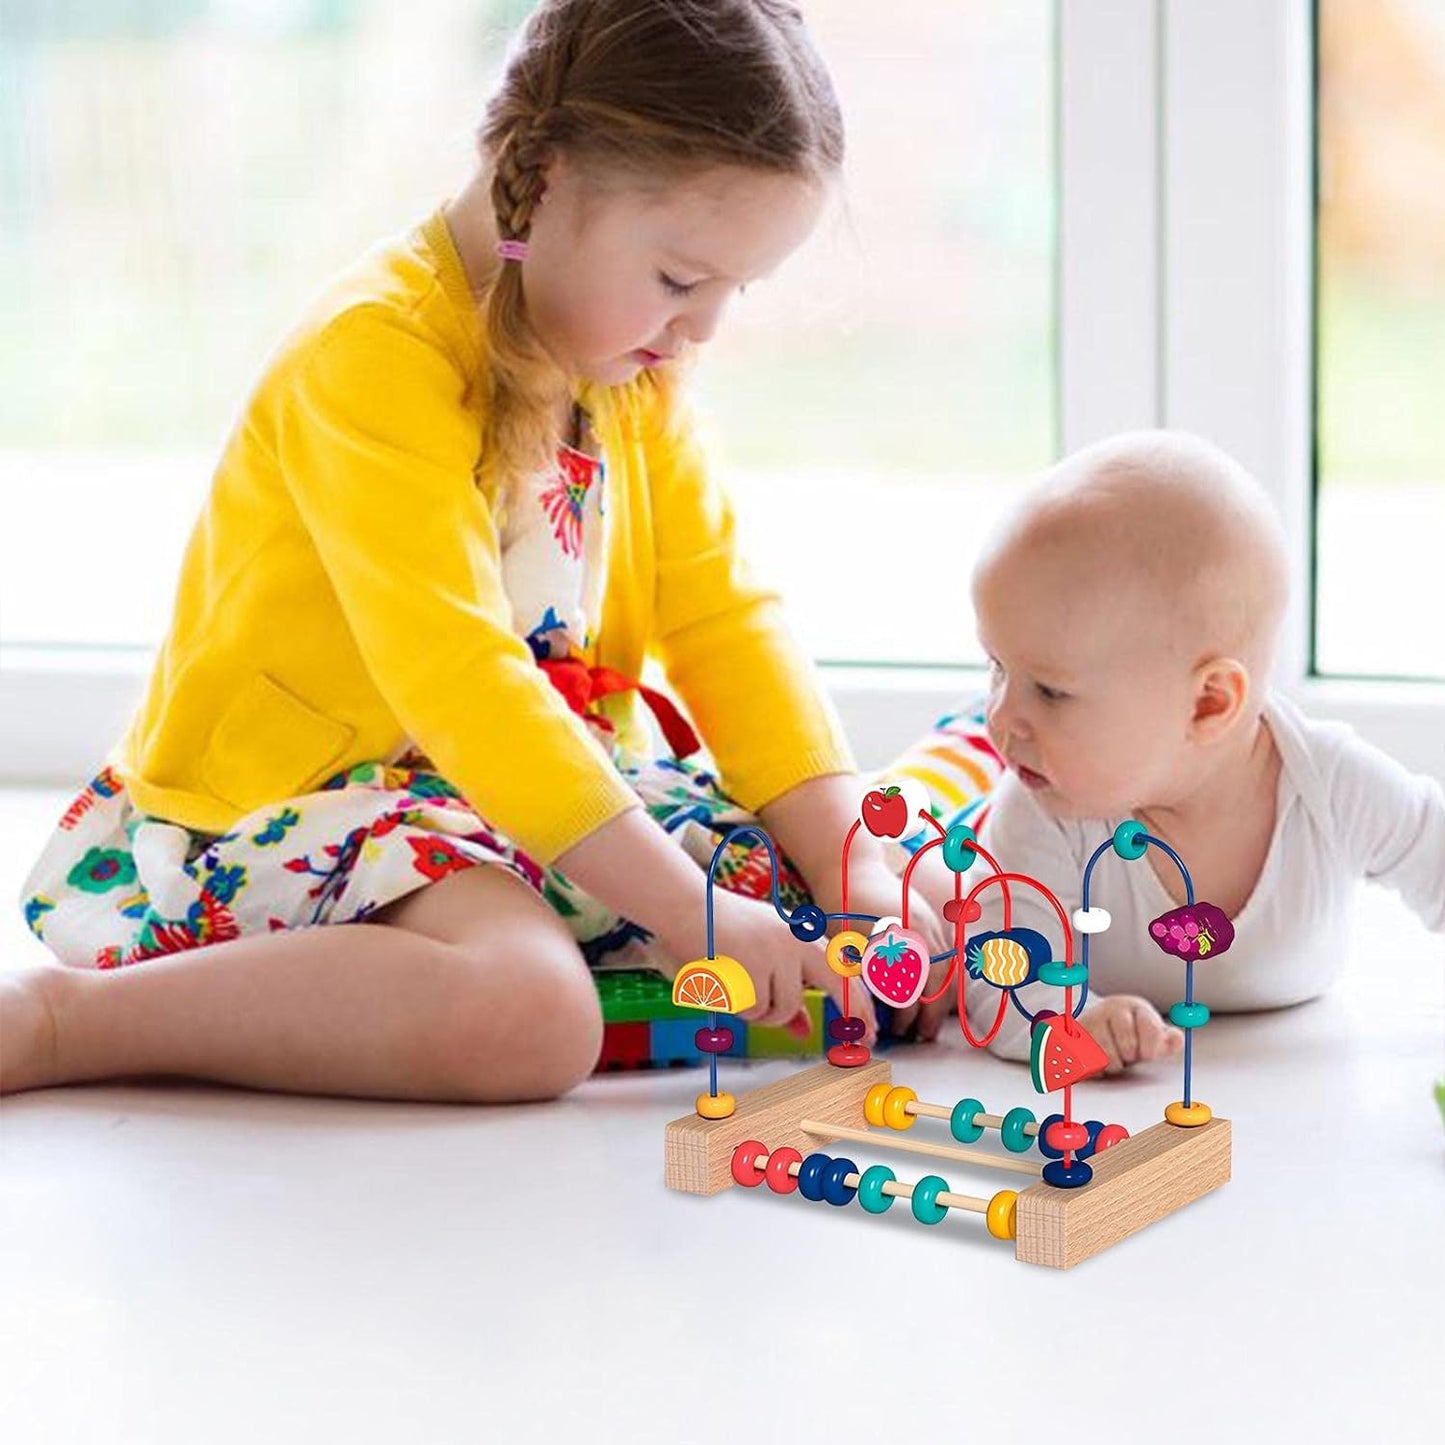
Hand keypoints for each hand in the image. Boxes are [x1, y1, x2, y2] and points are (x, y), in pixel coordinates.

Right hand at [664, 888, 880, 1046]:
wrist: (688, 908)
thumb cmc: (722, 934)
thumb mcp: (763, 957)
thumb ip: (785, 991)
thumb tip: (804, 1031)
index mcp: (801, 936)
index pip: (842, 970)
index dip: (861, 1003)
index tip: (871, 1030)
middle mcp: (796, 941)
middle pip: (836, 984)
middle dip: (855, 1012)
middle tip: (868, 1038)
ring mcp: (776, 953)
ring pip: (783, 1009)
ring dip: (762, 1012)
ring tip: (739, 989)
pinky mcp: (753, 967)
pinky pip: (754, 1011)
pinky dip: (739, 1008)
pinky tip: (725, 984)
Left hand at [814, 859, 949, 1043]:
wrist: (849, 869)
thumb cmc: (839, 909)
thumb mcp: (845, 947)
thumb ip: (866, 978)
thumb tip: (878, 1015)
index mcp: (897, 941)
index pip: (913, 992)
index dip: (906, 1017)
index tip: (896, 1031)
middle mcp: (920, 932)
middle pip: (939, 984)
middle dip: (932, 1014)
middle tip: (921, 1035)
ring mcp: (929, 923)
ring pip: (949, 969)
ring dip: (943, 998)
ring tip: (931, 1018)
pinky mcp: (931, 918)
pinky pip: (949, 953)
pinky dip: (946, 977)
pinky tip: (935, 992)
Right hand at [1080, 995, 1183, 1074]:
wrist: (1096, 1024)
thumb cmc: (1130, 1032)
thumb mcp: (1152, 1034)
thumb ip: (1169, 1040)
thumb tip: (1176, 1039)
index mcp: (1135, 1007)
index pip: (1149, 1027)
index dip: (1151, 1047)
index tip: (1148, 1055)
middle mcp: (1111, 1009)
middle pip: (1128, 1045)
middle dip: (1130, 1056)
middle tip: (1128, 1054)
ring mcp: (1091, 1021)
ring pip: (1107, 1056)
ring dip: (1114, 1065)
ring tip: (1114, 1057)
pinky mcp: (1074, 1036)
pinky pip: (1088, 1062)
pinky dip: (1096, 1068)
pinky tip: (1099, 1060)